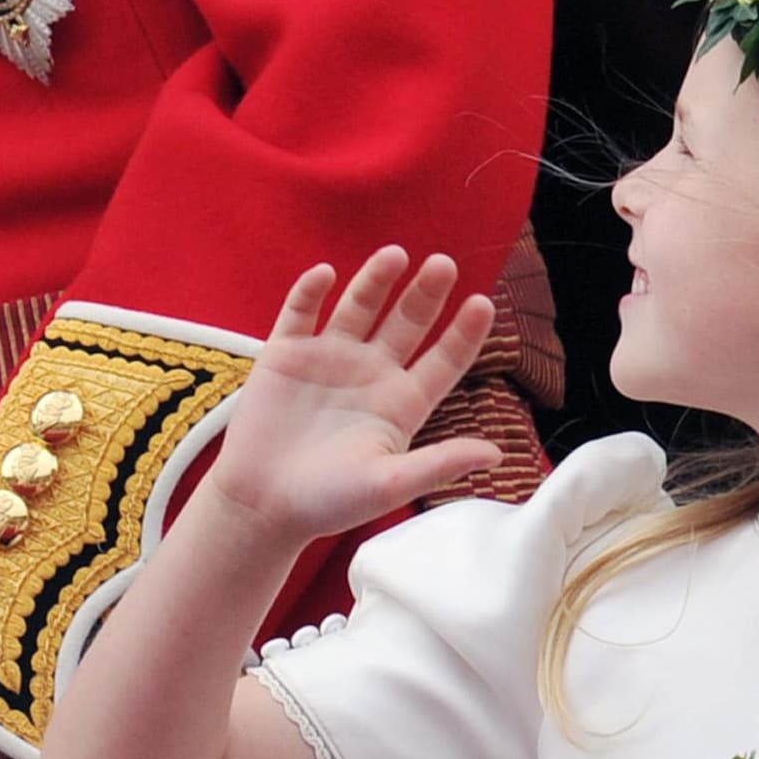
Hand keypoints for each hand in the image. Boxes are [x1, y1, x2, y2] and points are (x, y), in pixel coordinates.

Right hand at [205, 245, 499, 548]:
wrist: (262, 503)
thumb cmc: (328, 502)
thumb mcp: (390, 484)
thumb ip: (439, 464)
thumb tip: (496, 454)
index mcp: (400, 404)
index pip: (442, 360)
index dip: (464, 333)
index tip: (484, 304)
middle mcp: (369, 374)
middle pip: (406, 323)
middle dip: (425, 293)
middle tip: (444, 264)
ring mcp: (327, 360)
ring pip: (358, 307)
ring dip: (375, 280)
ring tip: (395, 255)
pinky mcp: (284, 355)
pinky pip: (299, 313)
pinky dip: (310, 292)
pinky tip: (325, 274)